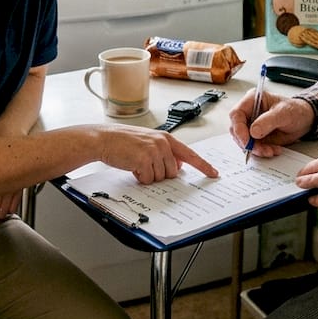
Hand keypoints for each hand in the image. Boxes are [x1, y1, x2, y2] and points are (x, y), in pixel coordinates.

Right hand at [97, 124, 218, 183]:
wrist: (104, 138)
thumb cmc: (123, 141)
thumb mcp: (148, 142)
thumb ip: (165, 152)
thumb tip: (177, 166)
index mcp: (166, 138)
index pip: (190, 154)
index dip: (203, 165)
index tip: (213, 174)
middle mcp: (162, 143)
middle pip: (173, 172)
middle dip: (159, 173)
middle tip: (145, 164)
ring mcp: (154, 151)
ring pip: (160, 177)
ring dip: (148, 175)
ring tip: (136, 162)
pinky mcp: (144, 160)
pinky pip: (148, 179)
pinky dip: (139, 177)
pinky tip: (132, 166)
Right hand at [228, 90, 312, 157]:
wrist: (303, 120)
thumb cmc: (294, 110)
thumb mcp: (283, 113)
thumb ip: (268, 121)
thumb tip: (253, 131)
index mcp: (251, 100)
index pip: (236, 114)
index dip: (238, 129)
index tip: (247, 141)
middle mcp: (248, 113)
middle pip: (236, 130)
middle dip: (248, 142)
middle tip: (260, 149)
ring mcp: (251, 126)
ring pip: (244, 141)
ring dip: (256, 149)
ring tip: (271, 150)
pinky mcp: (256, 137)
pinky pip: (253, 147)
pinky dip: (262, 151)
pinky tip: (273, 150)